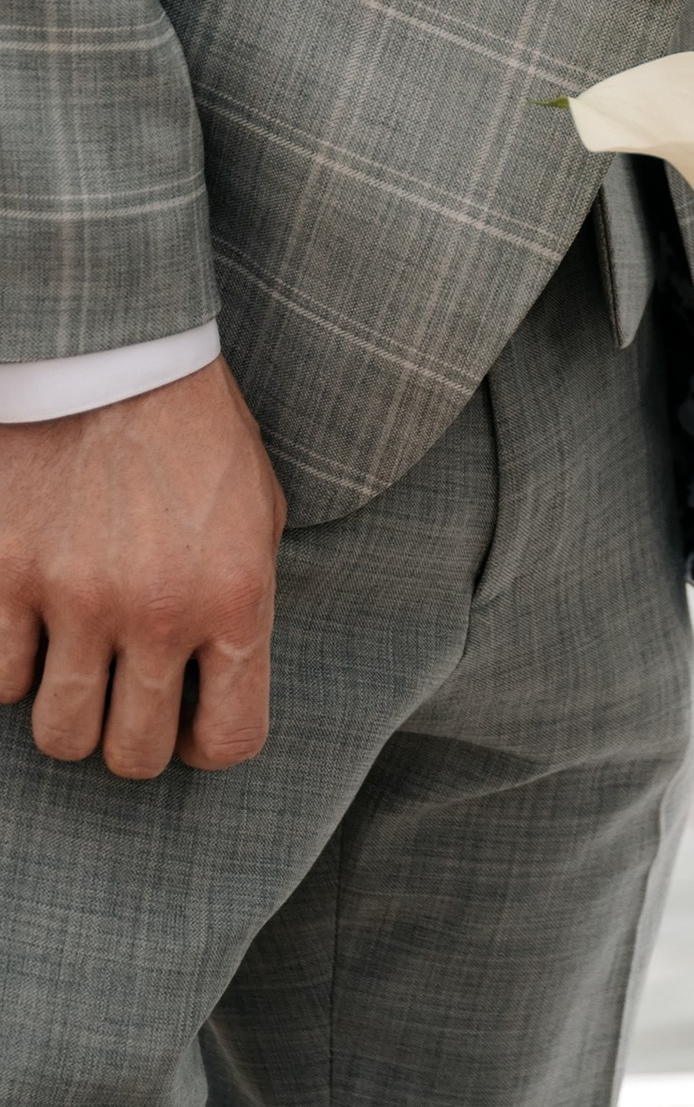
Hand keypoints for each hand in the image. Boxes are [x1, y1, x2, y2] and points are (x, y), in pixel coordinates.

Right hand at [0, 357, 285, 776]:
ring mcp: (70, 596)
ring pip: (56, 732)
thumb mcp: (255, 510)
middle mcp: (154, 610)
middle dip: (130, 741)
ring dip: (66, 709)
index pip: (228, 739)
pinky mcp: (2, 573)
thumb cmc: (195, 428)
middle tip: (125, 700)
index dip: (205, 745)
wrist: (111, 350)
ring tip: (76, 663)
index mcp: (233, 596)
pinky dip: (12, 664)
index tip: (189, 725)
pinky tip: (32, 624)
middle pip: (130, 756)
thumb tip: (219, 675)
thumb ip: (241, 600)